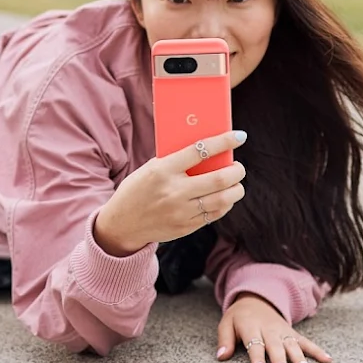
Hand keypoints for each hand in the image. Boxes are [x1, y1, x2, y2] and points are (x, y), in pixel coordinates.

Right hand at [93, 130, 247, 256]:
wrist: (122, 223)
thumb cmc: (139, 189)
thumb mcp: (151, 168)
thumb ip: (176, 161)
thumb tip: (209, 151)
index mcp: (163, 170)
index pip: (200, 151)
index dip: (224, 141)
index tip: (239, 136)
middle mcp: (174, 191)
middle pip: (219, 178)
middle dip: (237, 170)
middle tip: (238, 167)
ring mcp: (181, 212)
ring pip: (223, 199)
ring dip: (236, 189)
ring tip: (236, 183)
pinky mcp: (186, 227)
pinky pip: (215, 214)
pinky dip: (225, 204)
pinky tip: (225, 197)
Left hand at [216, 293, 331, 362]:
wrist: (257, 299)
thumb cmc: (239, 317)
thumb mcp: (226, 323)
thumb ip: (224, 340)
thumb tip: (221, 357)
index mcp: (251, 326)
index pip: (254, 343)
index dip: (257, 357)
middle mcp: (269, 329)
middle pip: (275, 345)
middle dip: (280, 359)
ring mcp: (283, 331)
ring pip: (292, 344)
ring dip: (299, 357)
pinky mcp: (292, 333)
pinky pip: (306, 342)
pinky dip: (317, 350)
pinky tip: (328, 360)